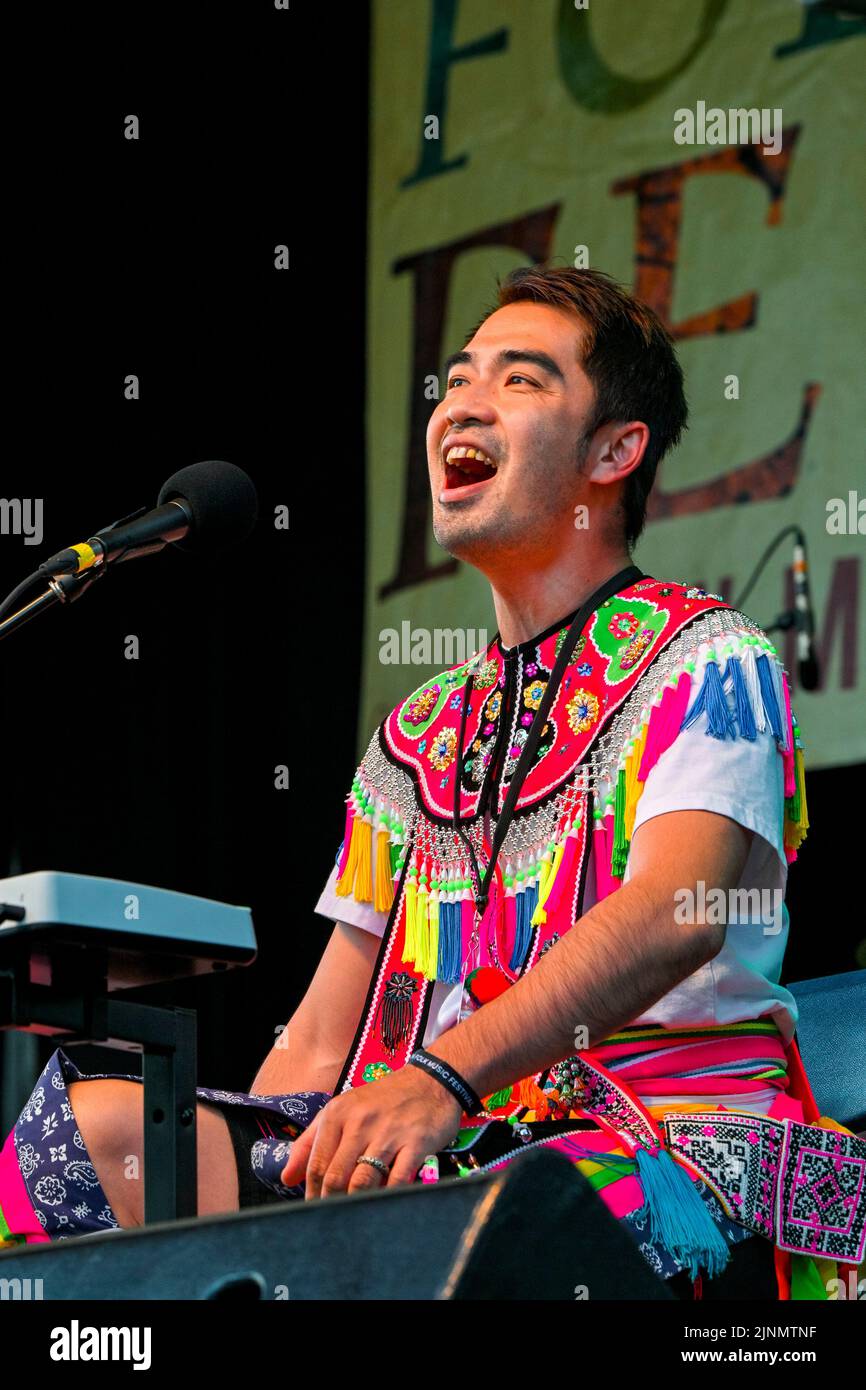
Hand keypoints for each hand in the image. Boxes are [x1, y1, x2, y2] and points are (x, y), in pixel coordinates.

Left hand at [279, 1062, 463, 1198]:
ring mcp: (389, 1132)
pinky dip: (387, 1197)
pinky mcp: (417, 1142)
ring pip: (363, 1181)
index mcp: (337, 1114)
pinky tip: (383, 1204)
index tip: (314, 1209)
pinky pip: (397, 1180)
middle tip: (333, 1219)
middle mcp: (360, 1122)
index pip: (316, 1164)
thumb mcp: (341, 1110)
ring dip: (356, 1204)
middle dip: (331, 1204)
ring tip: (354, 1216)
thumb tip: (287, 1177)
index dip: (312, 1194)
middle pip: (336, 1177)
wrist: (430, 1081)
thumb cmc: (381, 1100)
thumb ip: (311, 1142)